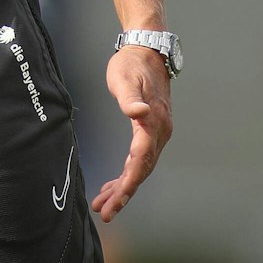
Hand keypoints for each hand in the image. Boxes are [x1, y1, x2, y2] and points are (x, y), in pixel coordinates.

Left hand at [92, 45, 172, 222]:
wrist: (147, 50)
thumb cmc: (132, 64)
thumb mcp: (124, 78)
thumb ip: (130, 98)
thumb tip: (138, 112)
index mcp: (153, 122)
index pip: (141, 160)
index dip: (128, 183)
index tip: (115, 200)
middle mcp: (159, 131)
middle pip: (142, 170)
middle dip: (124, 194)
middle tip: (105, 212)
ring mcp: (157, 132)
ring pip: (140, 167)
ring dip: (123, 187)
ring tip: (103, 204)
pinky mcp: (150, 130)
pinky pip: (139, 158)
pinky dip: (126, 174)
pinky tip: (113, 184)